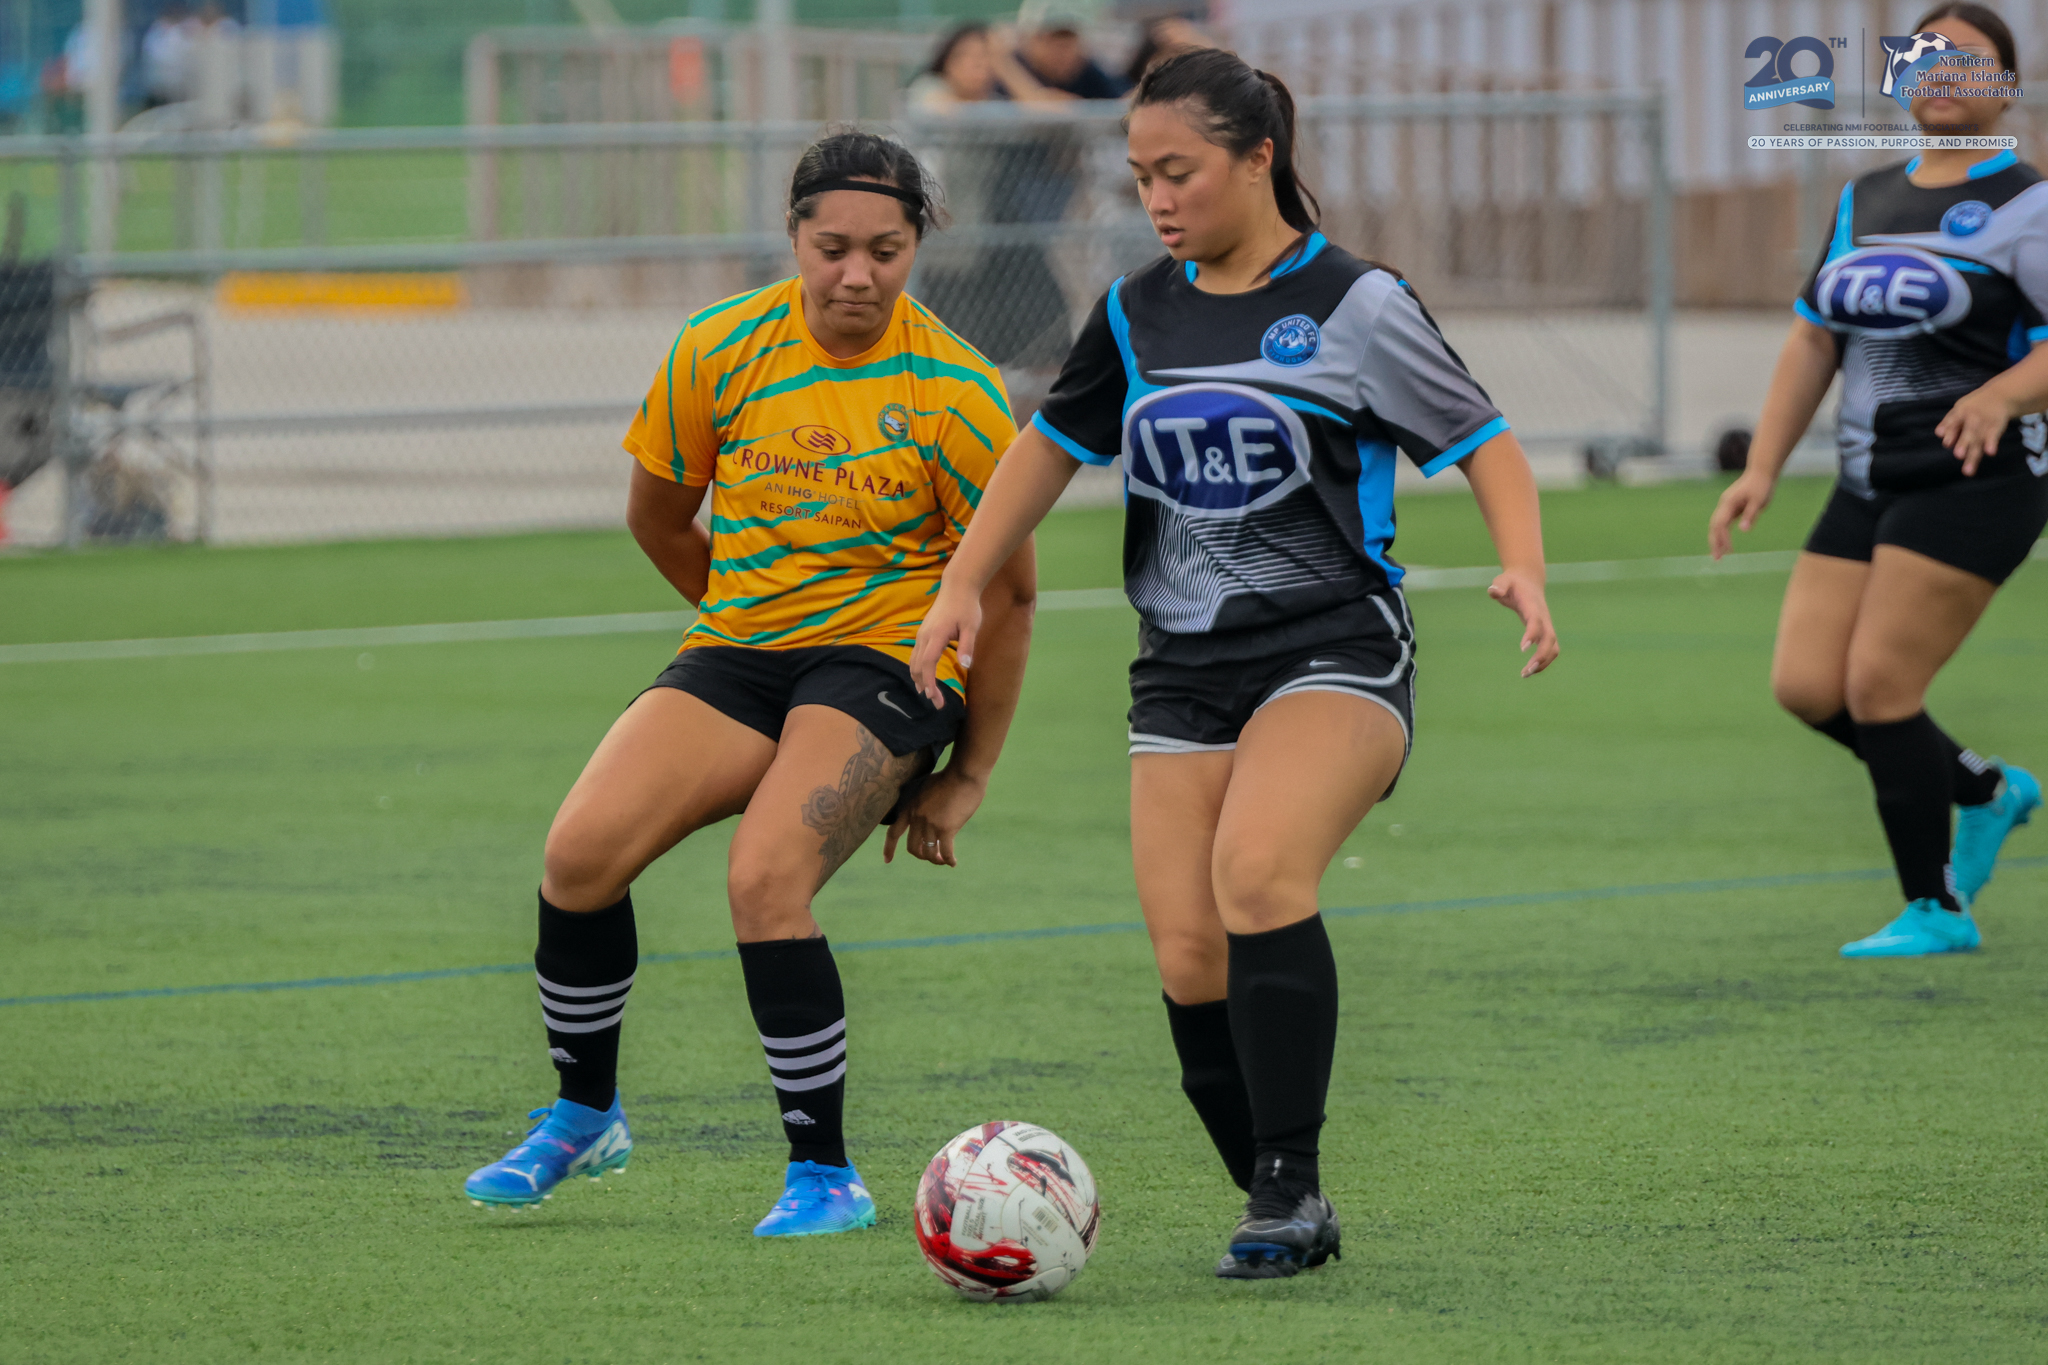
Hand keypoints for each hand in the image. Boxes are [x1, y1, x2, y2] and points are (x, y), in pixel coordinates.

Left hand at [882, 766, 986, 866]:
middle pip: (913, 847)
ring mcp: (930, 824)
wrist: (964, 773)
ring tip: (943, 860)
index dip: (889, 848)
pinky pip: (946, 852)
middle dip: (921, 855)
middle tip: (932, 857)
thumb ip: (920, 802)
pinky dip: (949, 860)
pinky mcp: (946, 829)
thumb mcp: (926, 787)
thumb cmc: (949, 777)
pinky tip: (953, 863)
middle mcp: (917, 818)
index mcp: (909, 807)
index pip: (893, 832)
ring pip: (929, 853)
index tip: (887, 860)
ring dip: (936, 860)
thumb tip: (923, 812)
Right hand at [908, 578, 981, 707]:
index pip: (927, 665)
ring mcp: (921, 634)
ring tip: (929, 695)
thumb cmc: (967, 606)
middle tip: (937, 703)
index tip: (935, 698)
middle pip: (917, 667)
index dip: (930, 683)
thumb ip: (968, 646)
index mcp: (936, 635)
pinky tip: (924, 678)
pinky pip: (915, 655)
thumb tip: (966, 666)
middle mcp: (924, 636)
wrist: (957, 586)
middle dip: (925, 687)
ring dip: (919, 680)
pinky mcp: (923, 632)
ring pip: (913, 662)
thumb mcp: (972, 626)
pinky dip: (917, 670)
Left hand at [1487, 568, 1558, 677]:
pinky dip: (1544, 662)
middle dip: (1541, 656)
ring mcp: (1547, 625)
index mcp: (1532, 606)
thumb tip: (1493, 591)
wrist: (1528, 581)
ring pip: (1553, 647)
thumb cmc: (1512, 583)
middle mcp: (1543, 617)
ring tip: (1525, 674)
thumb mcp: (1503, 580)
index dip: (1532, 634)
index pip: (1536, 621)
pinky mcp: (1546, 632)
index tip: (1523, 648)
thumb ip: (1499, 586)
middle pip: (1549, 638)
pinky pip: (1551, 650)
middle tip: (1525, 671)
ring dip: (1543, 663)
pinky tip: (1529, 670)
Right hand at [1708, 472, 1774, 558]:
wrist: (1762, 471)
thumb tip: (1743, 531)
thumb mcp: (1759, 501)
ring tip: (1718, 555)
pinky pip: (1723, 523)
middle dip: (1714, 543)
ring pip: (1717, 525)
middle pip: (1714, 526)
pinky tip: (1725, 544)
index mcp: (1729, 503)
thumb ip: (1750, 515)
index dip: (1724, 538)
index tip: (1730, 551)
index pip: (1721, 524)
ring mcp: (1726, 506)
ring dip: (1717, 540)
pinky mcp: (1731, 507)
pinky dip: (1722, 534)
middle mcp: (1724, 505)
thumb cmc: (1762, 485)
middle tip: (1716, 559)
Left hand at [1935, 385, 2014, 474]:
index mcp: (1960, 413)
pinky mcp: (1996, 428)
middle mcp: (1973, 419)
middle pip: (1968, 433)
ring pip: (1979, 441)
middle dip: (1963, 444)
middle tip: (1959, 455)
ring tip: (1968, 469)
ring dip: (1974, 455)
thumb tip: (1939, 434)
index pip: (1954, 422)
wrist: (2001, 395)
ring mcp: (1985, 424)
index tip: (1947, 442)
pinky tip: (1990, 452)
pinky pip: (1994, 436)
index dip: (1951, 431)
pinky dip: (1992, 444)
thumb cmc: (1974, 406)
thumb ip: (1949, 422)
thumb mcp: (1959, 408)